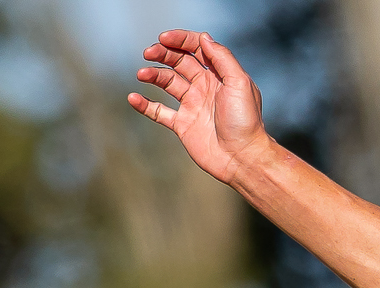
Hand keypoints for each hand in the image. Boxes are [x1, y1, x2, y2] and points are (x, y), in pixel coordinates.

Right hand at [128, 31, 268, 184]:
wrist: (243, 158)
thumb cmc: (245, 121)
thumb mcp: (240, 83)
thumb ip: (222, 58)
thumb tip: (204, 37)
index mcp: (220, 75)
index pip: (196, 49)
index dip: (180, 40)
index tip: (163, 38)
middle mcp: (205, 87)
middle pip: (179, 62)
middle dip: (162, 53)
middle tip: (148, 53)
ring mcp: (193, 105)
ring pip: (167, 82)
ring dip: (153, 75)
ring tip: (142, 75)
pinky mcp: (183, 125)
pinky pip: (159, 112)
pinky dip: (145, 104)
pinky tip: (133, 98)